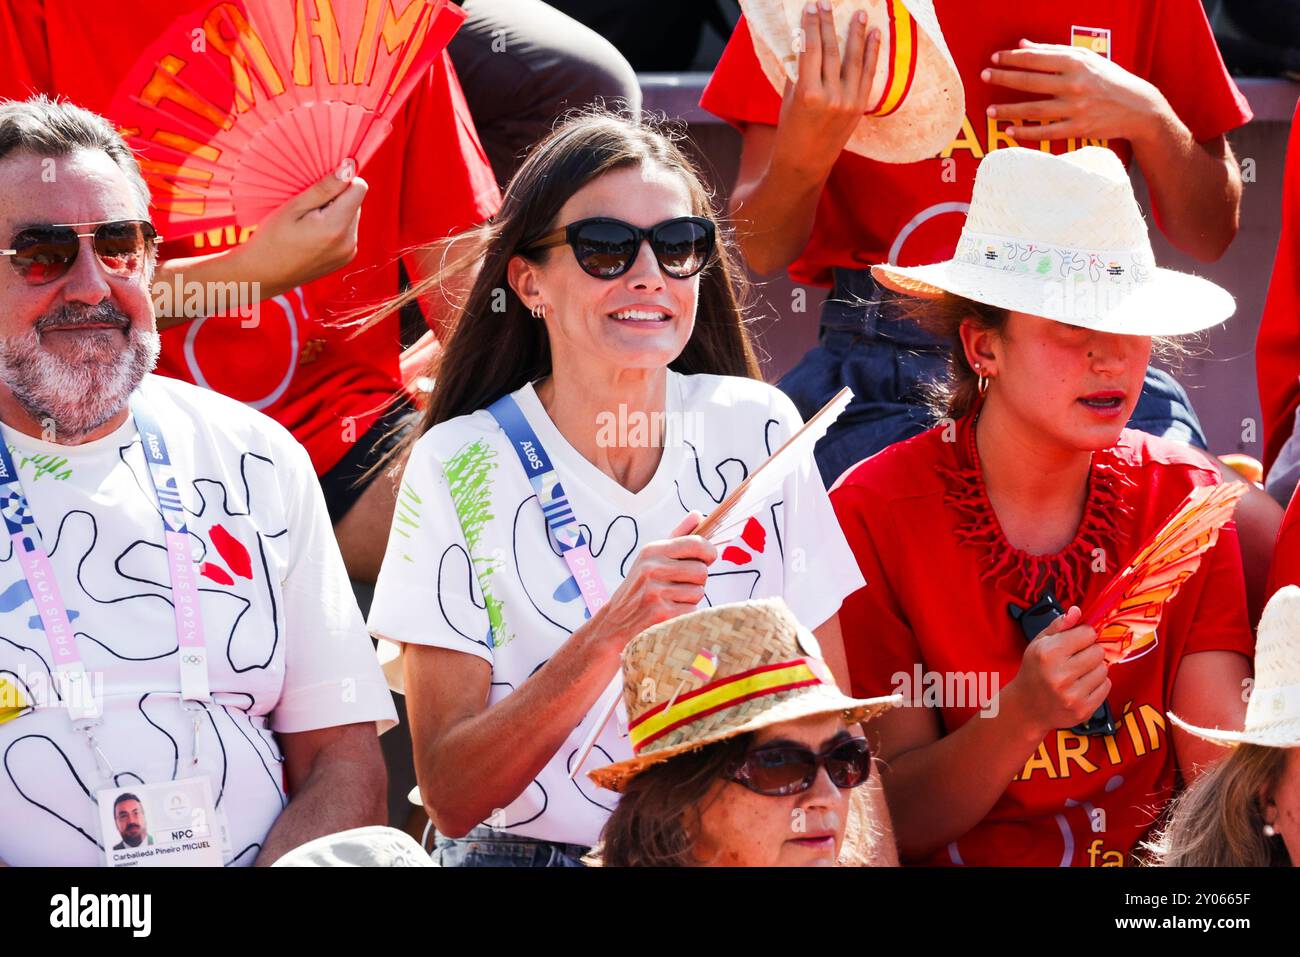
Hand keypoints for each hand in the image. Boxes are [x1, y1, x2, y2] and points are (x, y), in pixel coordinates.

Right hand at [233, 167, 368, 292]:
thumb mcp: (294, 207)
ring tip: (308, 222)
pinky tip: (312, 233)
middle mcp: (349, 242)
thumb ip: (324, 188)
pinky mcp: (346, 259)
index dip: (342, 180)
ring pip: (352, 216)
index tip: (321, 184)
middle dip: (336, 198)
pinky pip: (348, 231)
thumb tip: (349, 167)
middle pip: (356, 202)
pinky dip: (334, 226)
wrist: (263, 274)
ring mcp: (349, 253)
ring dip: (335, 212)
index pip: (359, 188)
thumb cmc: (272, 238)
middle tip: (308, 207)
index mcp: (336, 227)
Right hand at [592, 511, 716, 652]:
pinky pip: (692, 610)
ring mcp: (655, 591)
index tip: (708, 558)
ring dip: (691, 598)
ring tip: (672, 599)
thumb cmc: (640, 586)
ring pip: (698, 592)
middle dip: (698, 580)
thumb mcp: (652, 557)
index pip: (695, 543)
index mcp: (652, 550)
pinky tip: (669, 613)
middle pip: (701, 571)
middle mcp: (652, 568)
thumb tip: (699, 513)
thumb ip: (678, 535)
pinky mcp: (661, 614)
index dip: (709, 552)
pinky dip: (686, 614)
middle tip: (682, 585)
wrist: (614, 621)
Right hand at [774, 3, 880, 175]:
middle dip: (829, 24)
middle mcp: (830, 96)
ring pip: (853, 59)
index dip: (811, 26)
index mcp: (807, 93)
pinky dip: (872, 54)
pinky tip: (875, 36)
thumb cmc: (790, 133)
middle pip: (830, 50)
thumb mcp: (788, 101)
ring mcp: (848, 102)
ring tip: (859, 13)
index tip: (811, 6)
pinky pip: (867, 75)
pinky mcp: (858, 107)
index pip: (809, 50)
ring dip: (856, 34)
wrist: (804, 165)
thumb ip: (797, 73)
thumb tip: (803, 44)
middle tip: (827, 2)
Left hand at [982, 39, 1170, 147]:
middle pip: (1031, 82)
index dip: (1013, 58)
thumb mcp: (1085, 59)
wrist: (1138, 107)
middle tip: (985, 76)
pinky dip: (1026, 132)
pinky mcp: (1078, 128)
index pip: (1037, 59)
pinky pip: (1046, 132)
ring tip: (990, 110)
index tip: (995, 58)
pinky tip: (1008, 131)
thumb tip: (1023, 44)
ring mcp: (1075, 108)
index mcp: (1076, 63)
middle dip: (1004, 78)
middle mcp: (1075, 84)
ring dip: (1009, 110)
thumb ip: (1053, 52)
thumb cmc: (1108, 79)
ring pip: (1034, 109)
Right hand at [1002, 605, 1110, 736]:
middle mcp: (1060, 675)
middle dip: (1091, 651)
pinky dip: (1098, 684)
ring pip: (1104, 669)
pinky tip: (1082, 685)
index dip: (1084, 635)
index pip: (1087, 633)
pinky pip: (1106, 687)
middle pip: (1098, 651)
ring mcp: (1073, 695)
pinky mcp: (1084, 709)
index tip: (1077, 640)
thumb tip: (1077, 611)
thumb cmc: (1034, 671)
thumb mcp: (1038, 643)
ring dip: (1095, 668)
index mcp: (1048, 654)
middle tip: (1077, 658)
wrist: (1026, 707)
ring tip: (1079, 672)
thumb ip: (1059, 625)